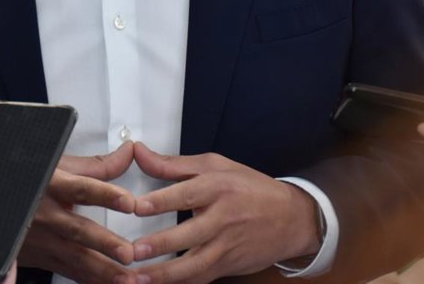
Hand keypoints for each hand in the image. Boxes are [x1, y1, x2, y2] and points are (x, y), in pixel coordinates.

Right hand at [18, 141, 136, 282]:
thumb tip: (128, 151)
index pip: (81, 188)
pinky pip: (67, 272)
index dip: (105, 195)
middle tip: (128, 253)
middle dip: (103, 244)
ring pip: (73, 257)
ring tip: (126, 278)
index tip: (129, 202)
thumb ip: (97, 165)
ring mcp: (40, 239)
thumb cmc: (28, 178)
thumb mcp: (58, 165)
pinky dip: (88, 280)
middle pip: (77, 230)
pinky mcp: (39, 258)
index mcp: (51, 185)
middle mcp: (44, 214)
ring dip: (100, 270)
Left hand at [125, 142, 321, 283]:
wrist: (291, 219)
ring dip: (164, 274)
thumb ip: (172, 164)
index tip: (136, 207)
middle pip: (190, 233)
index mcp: (218, 187)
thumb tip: (138, 152)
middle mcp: (223, 218)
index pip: (187, 193)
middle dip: (161, 244)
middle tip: (132, 250)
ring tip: (136, 278)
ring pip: (194, 264)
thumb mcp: (215, 166)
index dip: (161, 201)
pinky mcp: (227, 266)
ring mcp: (226, 246)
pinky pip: (200, 279)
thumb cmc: (249, 187)